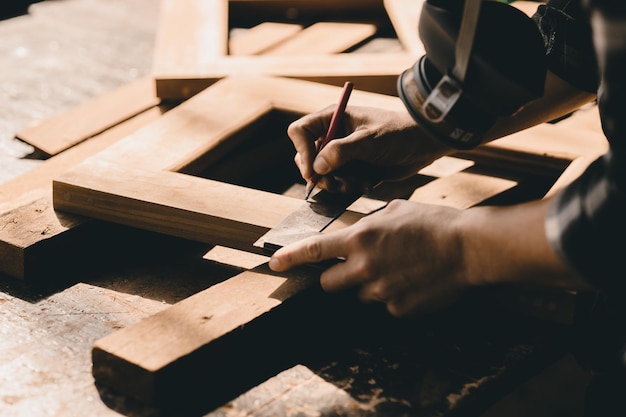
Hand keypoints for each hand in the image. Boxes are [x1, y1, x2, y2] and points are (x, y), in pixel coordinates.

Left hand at [268, 199, 467, 316]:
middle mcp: (364, 267)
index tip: (274, 263)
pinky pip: (386, 305)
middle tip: (355, 267)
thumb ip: (370, 224)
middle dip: (336, 277)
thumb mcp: (395, 210)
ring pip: (360, 294)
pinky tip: (413, 282)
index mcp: (360, 238)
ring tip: (398, 270)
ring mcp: (381, 292)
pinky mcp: (398, 309)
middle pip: (329, 283)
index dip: (290, 258)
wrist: (468, 248)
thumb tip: (359, 234)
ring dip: (369, 285)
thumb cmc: (433, 223)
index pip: (314, 251)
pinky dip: (394, 296)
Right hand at [288, 106, 450, 193]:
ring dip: (334, 184)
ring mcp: (341, 153)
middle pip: (306, 156)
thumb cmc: (398, 134)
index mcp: (333, 118)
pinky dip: (346, 187)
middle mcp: (332, 135)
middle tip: (332, 184)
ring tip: (354, 185)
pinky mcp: (351, 168)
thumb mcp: (369, 140)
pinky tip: (365, 184)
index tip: (313, 171)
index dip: (302, 151)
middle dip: (317, 174)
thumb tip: (316, 167)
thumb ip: (341, 151)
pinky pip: (337, 182)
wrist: (423, 145)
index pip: (300, 131)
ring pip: (320, 174)